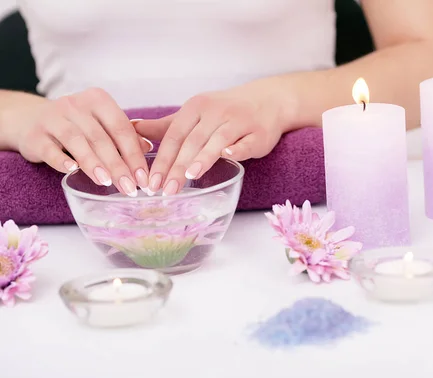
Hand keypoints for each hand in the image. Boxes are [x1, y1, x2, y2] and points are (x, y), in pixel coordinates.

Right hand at [16, 88, 152, 196]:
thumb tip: (148, 148)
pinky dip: (61, 160)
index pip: (121, 128)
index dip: (134, 154)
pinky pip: (49, 149)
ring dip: (93, 163)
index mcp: (98, 100)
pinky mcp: (35, 135)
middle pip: (101, 137)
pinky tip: (72, 171)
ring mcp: (53, 118)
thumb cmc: (77, 126)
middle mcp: (75, 105)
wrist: (31, 120)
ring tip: (107, 182)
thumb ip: (124, 135)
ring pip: (76, 141)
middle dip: (118, 165)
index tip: (143, 178)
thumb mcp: (102, 125)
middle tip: (129, 187)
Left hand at [134, 82, 290, 195]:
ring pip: (218, 140)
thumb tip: (132, 127)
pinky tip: (229, 156)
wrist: (267, 101)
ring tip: (189, 176)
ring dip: (203, 157)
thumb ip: (166, 125)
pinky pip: (247, 142)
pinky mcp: (259, 133)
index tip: (150, 182)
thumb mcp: (195, 114)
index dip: (162, 159)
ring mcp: (239, 121)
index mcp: (196, 107)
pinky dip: (238, 148)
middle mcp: (216, 112)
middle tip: (165, 190)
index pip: (174, 135)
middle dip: (177, 166)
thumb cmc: (226, 111)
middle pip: (193, 141)